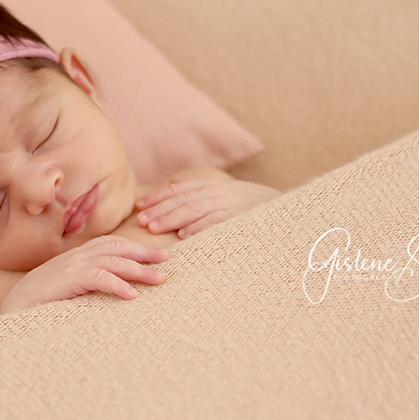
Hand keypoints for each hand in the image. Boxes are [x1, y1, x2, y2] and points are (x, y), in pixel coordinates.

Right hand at [0, 235, 168, 313]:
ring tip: (159, 280)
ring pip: (113, 261)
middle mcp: (75, 257)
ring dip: (138, 270)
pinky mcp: (68, 280)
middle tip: (165, 261)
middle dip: (143, 254)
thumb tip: (114, 290)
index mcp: (76, 258)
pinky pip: (99, 278)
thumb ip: (87, 285)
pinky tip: (132, 296)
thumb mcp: (68, 290)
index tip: (155, 256)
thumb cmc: (40, 304)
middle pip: (116, 248)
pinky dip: (117, 285)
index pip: (110, 244)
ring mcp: (71, 267)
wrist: (12, 310)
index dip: (133, 248)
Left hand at [136, 178, 281, 238]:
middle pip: (181, 200)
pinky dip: (199, 227)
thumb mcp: (222, 190)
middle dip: (159, 209)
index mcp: (209, 186)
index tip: (139, 206)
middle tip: (141, 220)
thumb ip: (198, 189)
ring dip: (172, 219)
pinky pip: (215, 221)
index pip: (178, 190)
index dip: (157, 197)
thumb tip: (173, 184)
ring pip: (194, 209)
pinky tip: (185, 235)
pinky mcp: (237, 216)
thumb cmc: (246, 201)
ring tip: (154, 228)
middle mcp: (215, 192)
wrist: (280, 204)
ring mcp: (226, 203)